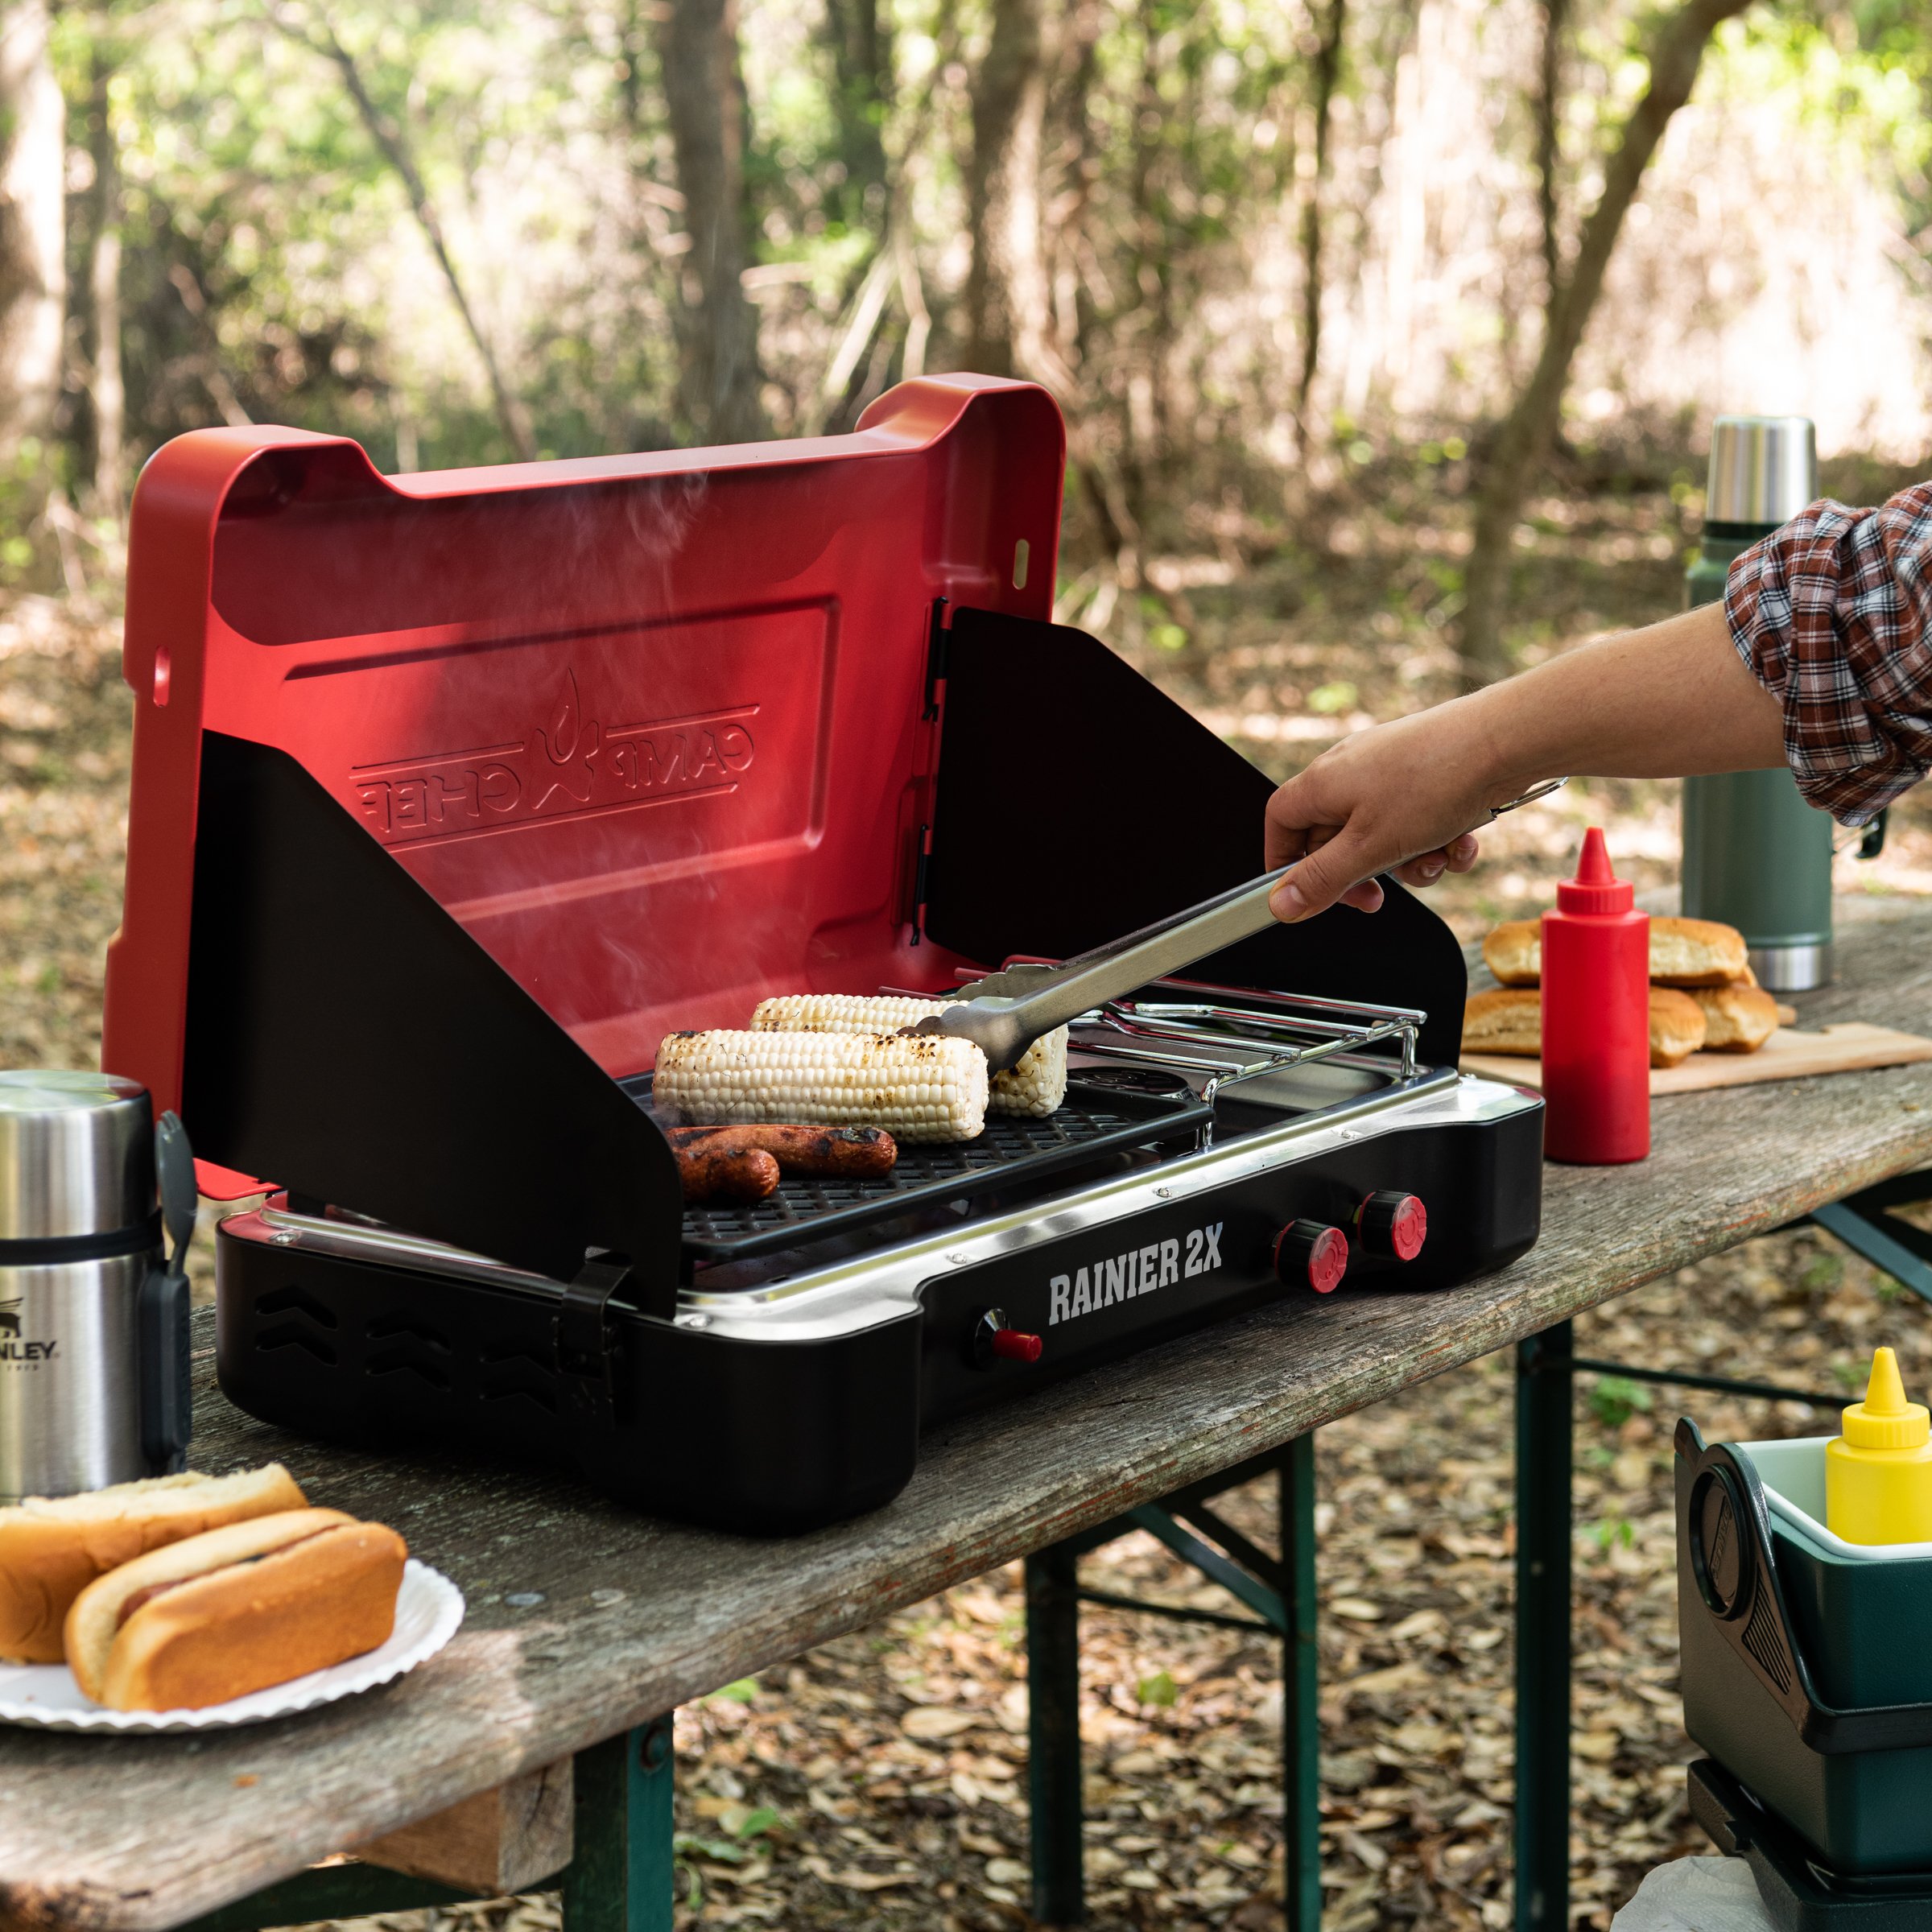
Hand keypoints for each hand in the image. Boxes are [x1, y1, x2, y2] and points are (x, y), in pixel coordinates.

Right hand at [1264, 702, 1502, 920]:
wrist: (1504, 741)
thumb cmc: (1433, 780)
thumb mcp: (1369, 847)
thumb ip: (1322, 880)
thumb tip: (1282, 904)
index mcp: (1322, 782)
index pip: (1281, 823)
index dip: (1286, 862)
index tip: (1305, 893)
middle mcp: (1350, 770)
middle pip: (1334, 837)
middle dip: (1363, 873)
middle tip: (1377, 897)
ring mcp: (1389, 771)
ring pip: (1382, 837)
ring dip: (1409, 862)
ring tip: (1435, 859)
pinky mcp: (1425, 775)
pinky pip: (1417, 822)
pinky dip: (1437, 841)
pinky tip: (1460, 841)